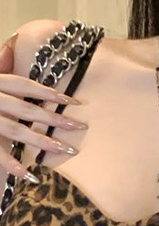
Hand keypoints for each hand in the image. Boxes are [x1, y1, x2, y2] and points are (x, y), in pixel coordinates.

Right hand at [0, 32, 85, 180]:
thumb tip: (12, 49)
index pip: (24, 85)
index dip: (48, 92)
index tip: (74, 101)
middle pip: (26, 108)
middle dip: (54, 118)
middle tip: (80, 126)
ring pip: (15, 129)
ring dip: (41, 140)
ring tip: (65, 149)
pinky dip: (10, 164)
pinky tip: (28, 175)